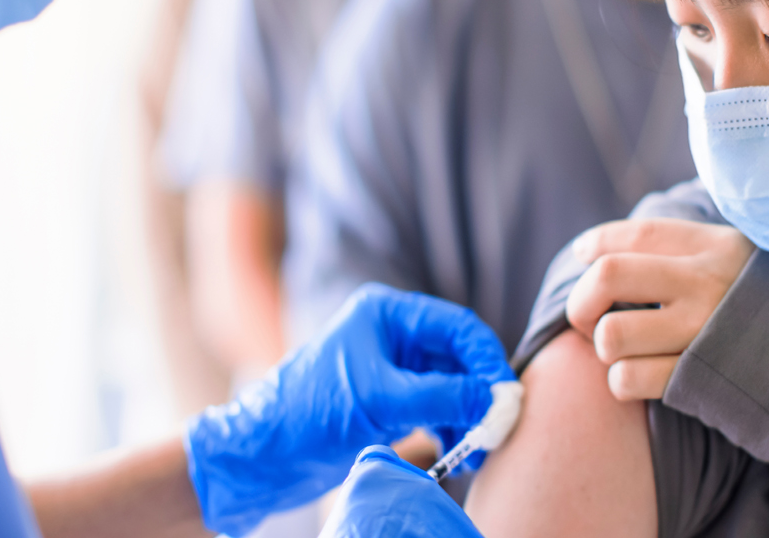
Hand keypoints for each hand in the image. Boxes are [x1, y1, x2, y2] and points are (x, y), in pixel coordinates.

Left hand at [184, 284, 513, 535]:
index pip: (457, 326)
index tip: (505, 395)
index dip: (486, 359)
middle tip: (498, 427)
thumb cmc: (310, 413)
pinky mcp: (389, 401)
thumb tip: (493, 398)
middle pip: (457, 357)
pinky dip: (449, 428)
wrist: (263, 456)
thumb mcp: (381, 400)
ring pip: (449, 386)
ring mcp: (392, 369)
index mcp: (388, 314)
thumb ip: (441, 396)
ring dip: (467, 416)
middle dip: (480, 393)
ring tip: (477, 450)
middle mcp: (393, 335)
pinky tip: (456, 453)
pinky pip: (434, 408)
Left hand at [566, 219, 752, 400]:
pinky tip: (639, 377)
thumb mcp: (742, 261)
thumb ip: (688, 249)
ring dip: (604, 347)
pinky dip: (621, 381)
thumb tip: (602, 250)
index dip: (598, 242)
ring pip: (611, 334)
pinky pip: (628, 379)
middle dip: (581, 299)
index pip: (639, 233)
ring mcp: (701, 334)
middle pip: (608, 275)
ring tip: (622, 351)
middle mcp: (706, 285)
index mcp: (716, 248)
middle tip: (588, 318)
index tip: (583, 255)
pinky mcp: (697, 379)